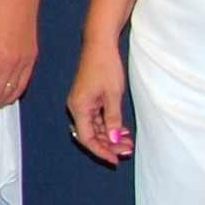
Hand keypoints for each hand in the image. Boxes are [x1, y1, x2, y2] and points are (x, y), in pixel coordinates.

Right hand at [65, 38, 131, 164]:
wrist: (100, 45)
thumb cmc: (105, 66)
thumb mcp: (113, 95)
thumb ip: (113, 119)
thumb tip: (113, 139)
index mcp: (79, 107)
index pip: (87, 138)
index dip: (101, 151)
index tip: (115, 159)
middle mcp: (77, 107)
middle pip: (90, 135)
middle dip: (108, 145)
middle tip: (127, 150)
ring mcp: (82, 103)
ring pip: (94, 128)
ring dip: (109, 136)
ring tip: (128, 141)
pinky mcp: (88, 98)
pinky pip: (96, 118)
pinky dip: (108, 125)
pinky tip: (122, 129)